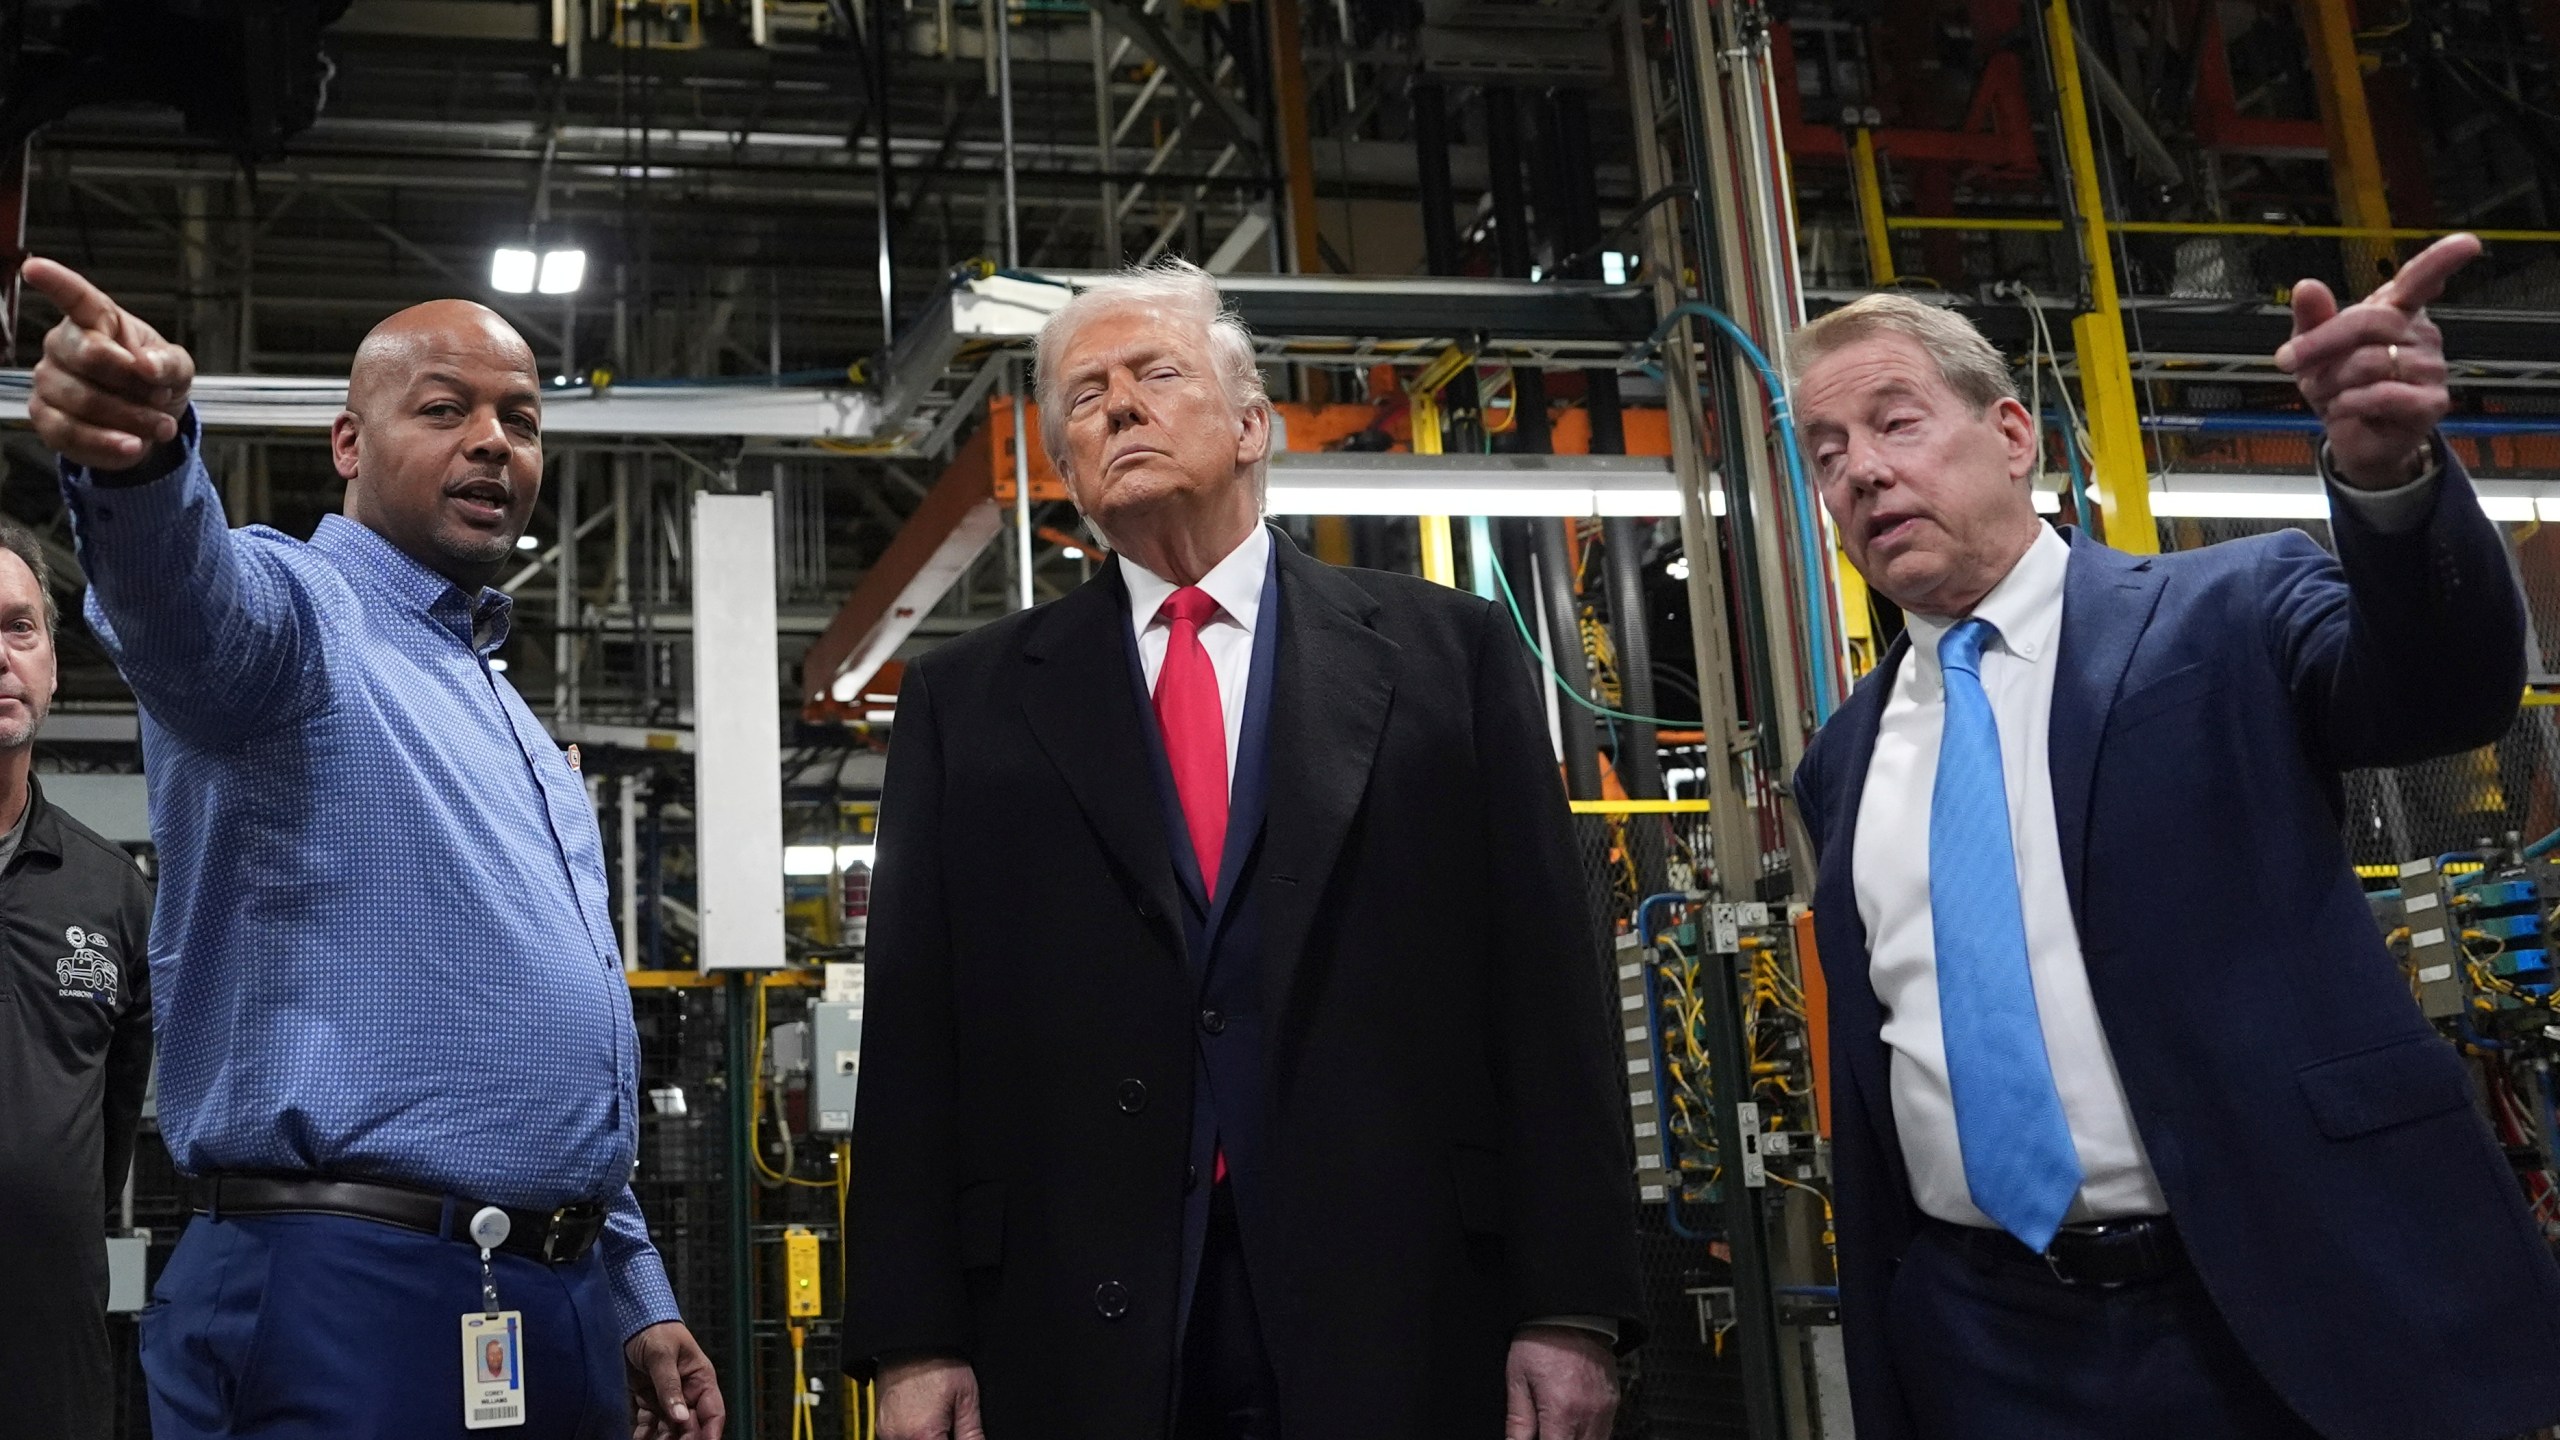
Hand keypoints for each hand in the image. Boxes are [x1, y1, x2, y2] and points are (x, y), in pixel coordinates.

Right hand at [21, 256, 195, 471]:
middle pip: (90, 356)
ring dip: (129, 419)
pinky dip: (107, 444)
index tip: (35, 268)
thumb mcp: (178, 368)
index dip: (55, 282)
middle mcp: (63, 344)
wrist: (149, 422)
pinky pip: (69, 433)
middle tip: (162, 399)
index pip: (75, 297)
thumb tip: (146, 364)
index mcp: (96, 320)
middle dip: (134, 383)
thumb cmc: (156, 381)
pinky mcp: (44, 417)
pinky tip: (133, 446)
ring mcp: (48, 380)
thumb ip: (168, 362)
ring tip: (160, 426)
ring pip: (83, 401)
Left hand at [627, 1321, 726, 1439]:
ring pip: (669, 1428)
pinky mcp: (649, 1399)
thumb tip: (681, 1417)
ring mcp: (668, 1397)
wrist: (629, 1319)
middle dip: (683, 1439)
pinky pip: (649, 1424)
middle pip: (690, 1425)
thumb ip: (670, 1387)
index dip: (711, 1433)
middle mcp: (687, 1391)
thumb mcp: (662, 1356)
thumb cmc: (655, 1330)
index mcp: (701, 1378)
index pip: (713, 1412)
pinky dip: (644, 1435)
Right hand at [877, 1355, 986, 1439]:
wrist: (913, 1339)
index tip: (957, 1433)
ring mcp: (886, 1431)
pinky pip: (899, 1438)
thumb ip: (971, 1432)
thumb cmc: (939, 1362)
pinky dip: (913, 1433)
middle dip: (939, 1437)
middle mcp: (898, 1437)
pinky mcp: (881, 1424)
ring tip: (936, 1415)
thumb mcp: (966, 1397)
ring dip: (926, 1436)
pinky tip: (924, 1415)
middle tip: (949, 1421)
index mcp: (922, 1434)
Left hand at [1504, 1326, 1618, 1439]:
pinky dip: (1590, 1435)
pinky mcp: (1614, 1400)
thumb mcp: (1518, 1378)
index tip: (1537, 1438)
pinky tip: (1573, 1426)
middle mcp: (1588, 1415)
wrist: (1572, 1311)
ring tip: (1557, 1430)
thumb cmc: (1541, 1340)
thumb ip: (1519, 1421)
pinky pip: (1605, 1431)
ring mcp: (1605, 1408)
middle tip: (1546, 1430)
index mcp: (1562, 1412)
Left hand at [2274, 232, 2481, 489]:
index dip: (2443, 260)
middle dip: (2321, 342)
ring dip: (2331, 381)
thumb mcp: (2314, 350)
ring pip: (2371, 362)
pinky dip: (2350, 403)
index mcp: (2398, 311)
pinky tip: (2344, 408)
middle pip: (2372, 321)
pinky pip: (2384, 395)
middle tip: (2287, 360)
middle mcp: (2421, 334)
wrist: (2353, 439)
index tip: (2467, 243)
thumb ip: (2312, 318)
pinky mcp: (2431, 403)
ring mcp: (2431, 368)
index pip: (2421, 279)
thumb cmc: (2340, 386)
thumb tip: (2306, 285)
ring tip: (2325, 394)